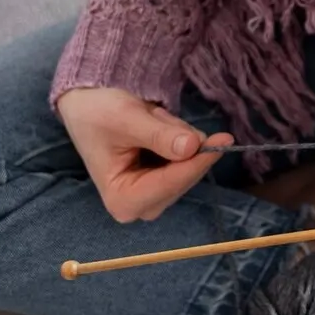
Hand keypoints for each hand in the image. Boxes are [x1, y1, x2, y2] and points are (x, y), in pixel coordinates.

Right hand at [57, 87, 232, 222]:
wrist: (90, 108)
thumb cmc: (99, 114)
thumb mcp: (126, 118)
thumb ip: (159, 135)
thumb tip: (193, 147)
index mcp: (123, 200)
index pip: (171, 183)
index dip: (198, 160)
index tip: (224, 139)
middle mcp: (142, 206)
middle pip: (185, 177)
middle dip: (181, 142)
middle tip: (157, 117)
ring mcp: (157, 197)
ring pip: (191, 165)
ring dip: (179, 136)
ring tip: (151, 120)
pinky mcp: (167, 184)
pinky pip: (190, 159)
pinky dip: (181, 138)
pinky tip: (159, 127)